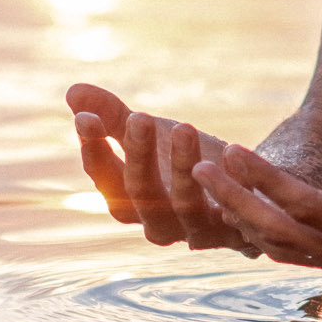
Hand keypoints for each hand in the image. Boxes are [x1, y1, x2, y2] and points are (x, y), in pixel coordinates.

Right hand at [66, 82, 260, 254]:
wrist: (248, 193)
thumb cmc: (187, 163)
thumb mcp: (153, 137)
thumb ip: (115, 117)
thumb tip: (72, 91)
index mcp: (134, 202)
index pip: (107, 182)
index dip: (95, 152)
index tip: (87, 119)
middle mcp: (163, 223)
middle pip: (141, 195)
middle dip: (138, 156)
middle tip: (140, 117)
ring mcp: (202, 230)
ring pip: (187, 207)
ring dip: (183, 167)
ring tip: (183, 128)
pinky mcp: (241, 229)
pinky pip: (238, 213)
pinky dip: (236, 185)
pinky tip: (234, 154)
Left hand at [193, 109, 321, 277]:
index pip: (305, 206)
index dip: (265, 178)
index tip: (232, 148)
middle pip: (279, 232)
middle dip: (236, 201)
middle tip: (199, 167)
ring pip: (283, 246)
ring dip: (244, 216)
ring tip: (209, 183)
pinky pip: (297, 248)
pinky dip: (265, 229)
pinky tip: (244, 210)